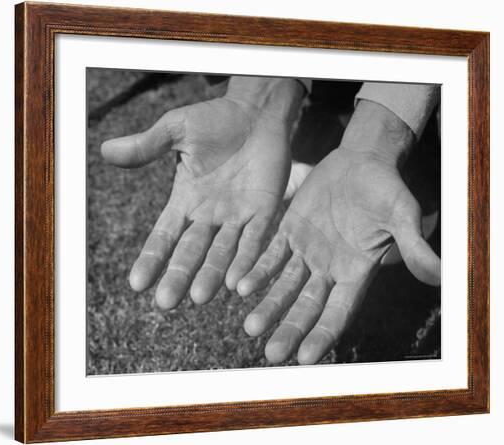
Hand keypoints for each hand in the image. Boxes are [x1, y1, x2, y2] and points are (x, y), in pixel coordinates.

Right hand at [101, 76, 303, 309]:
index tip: (137, 283)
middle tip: (166, 302)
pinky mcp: (266, 211)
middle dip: (179, 276)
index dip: (151, 258)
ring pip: (222, 252)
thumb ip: (148, 145)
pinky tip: (238, 281)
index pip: (164, 236)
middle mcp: (209, 216)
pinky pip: (255, 240)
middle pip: (191, 252)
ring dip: (212, 275)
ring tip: (199, 296)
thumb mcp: (177, 130)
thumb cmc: (215, 120)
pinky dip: (246, 260)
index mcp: (185, 201)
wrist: (257, 113)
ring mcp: (238, 217)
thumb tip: (106, 151)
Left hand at [237, 100, 440, 363]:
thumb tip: (441, 275)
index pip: (338, 312)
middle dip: (290, 329)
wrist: (361, 161)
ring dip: (268, 305)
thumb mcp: (402, 214)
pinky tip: (240, 286)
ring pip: (284, 285)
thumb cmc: (387, 188)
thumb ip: (413, 245)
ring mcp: (307, 251)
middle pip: (306, 307)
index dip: (322, 335)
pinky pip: (271, 255)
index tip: (305, 359)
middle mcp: (329, 268)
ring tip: (250, 327)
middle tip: (271, 353)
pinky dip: (258, 270)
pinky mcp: (289, 231)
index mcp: (356, 272)